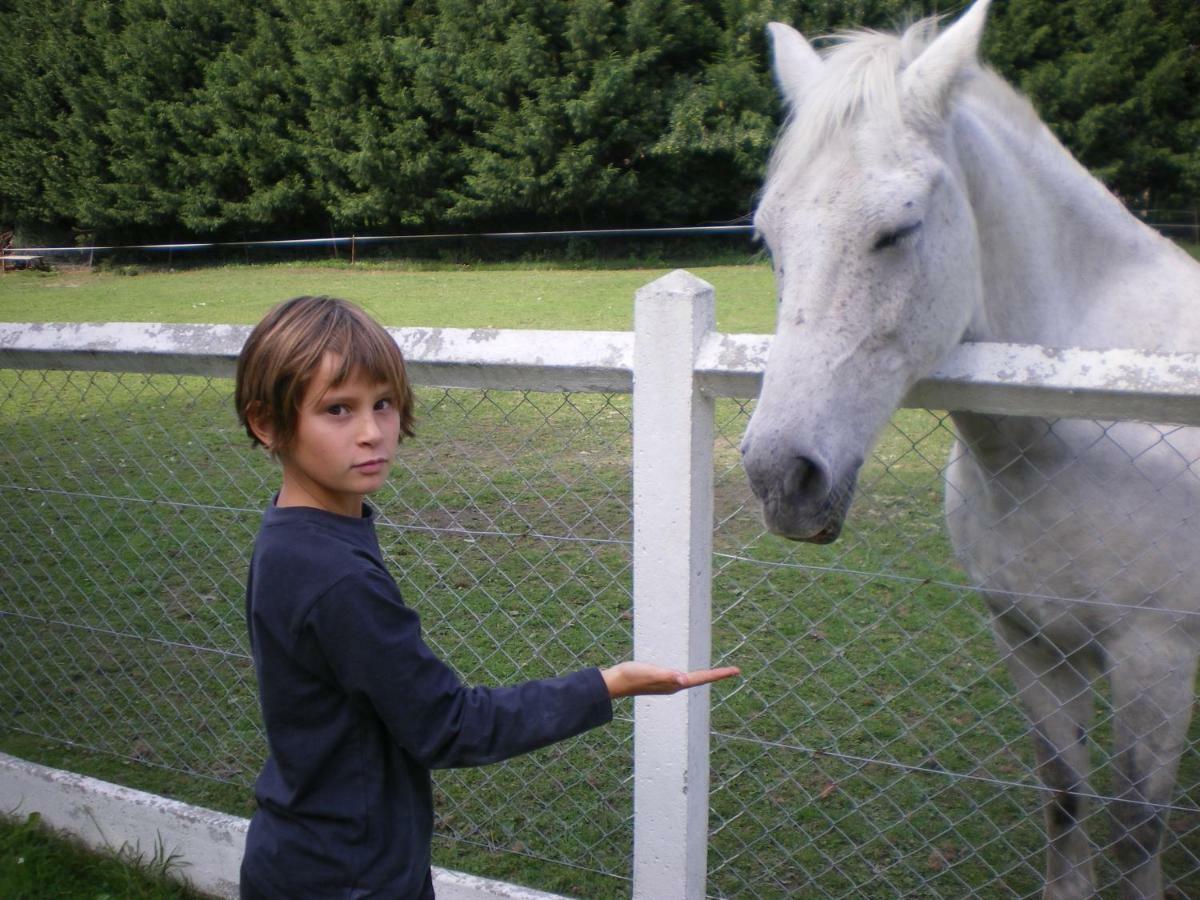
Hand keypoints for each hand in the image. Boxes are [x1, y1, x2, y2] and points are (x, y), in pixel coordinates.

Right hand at [600, 661, 740, 698]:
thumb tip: (684, 679)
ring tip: (719, 673)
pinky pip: (683, 678)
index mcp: (675, 684)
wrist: (615, 682)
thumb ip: (666, 676)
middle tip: (735, 671)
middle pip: (701, 680)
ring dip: (706, 677)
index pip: (702, 678)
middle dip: (718, 676)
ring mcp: (667, 684)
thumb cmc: (631, 675)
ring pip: (693, 680)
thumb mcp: (649, 672)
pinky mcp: (660, 681)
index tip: (736, 671)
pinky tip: (690, 674)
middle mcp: (674, 686)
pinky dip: (694, 675)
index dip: (719, 674)